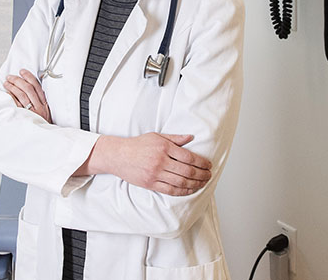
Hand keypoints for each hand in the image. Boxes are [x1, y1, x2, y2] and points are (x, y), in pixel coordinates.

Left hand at [4, 69, 51, 123]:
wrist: (44, 140)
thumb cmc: (42, 126)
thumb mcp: (45, 113)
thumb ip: (39, 102)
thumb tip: (29, 88)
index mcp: (44, 104)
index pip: (37, 86)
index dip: (29, 77)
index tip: (22, 71)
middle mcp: (39, 107)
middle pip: (28, 89)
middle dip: (18, 80)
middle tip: (10, 77)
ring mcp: (31, 113)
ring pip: (21, 95)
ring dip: (12, 87)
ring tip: (6, 83)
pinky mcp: (24, 117)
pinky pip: (16, 104)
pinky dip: (11, 97)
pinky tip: (6, 93)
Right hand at [96, 133, 211, 195]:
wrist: (118, 155)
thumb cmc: (138, 145)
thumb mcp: (156, 136)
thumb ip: (175, 138)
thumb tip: (191, 137)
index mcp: (164, 147)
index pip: (188, 157)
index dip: (202, 162)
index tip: (208, 165)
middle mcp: (160, 161)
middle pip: (187, 171)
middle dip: (202, 175)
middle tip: (209, 176)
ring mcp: (155, 174)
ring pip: (181, 182)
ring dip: (195, 184)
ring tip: (203, 183)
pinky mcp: (150, 184)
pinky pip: (170, 190)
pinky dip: (183, 191)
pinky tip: (190, 190)